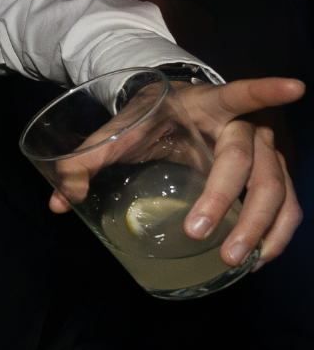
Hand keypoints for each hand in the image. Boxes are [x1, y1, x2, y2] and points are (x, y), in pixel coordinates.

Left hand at [48, 79, 303, 266]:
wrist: (175, 110)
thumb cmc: (151, 118)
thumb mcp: (120, 129)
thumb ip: (88, 159)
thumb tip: (59, 202)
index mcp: (210, 104)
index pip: (241, 94)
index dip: (266, 91)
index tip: (294, 88)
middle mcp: (246, 127)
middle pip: (247, 162)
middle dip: (226, 199)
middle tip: (200, 233)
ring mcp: (264, 153)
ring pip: (276, 189)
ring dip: (260, 227)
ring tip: (237, 261)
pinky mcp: (271, 177)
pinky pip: (286, 206)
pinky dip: (276, 234)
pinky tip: (258, 259)